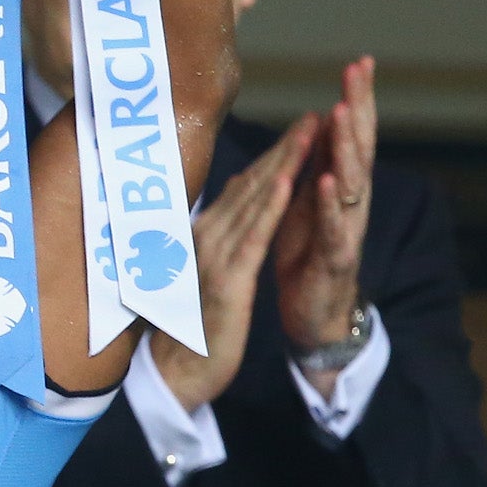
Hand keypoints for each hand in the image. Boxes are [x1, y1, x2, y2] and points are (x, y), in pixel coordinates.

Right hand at [152, 116, 315, 411]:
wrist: (175, 371)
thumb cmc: (187, 325)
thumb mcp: (202, 270)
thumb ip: (215, 232)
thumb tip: (228, 195)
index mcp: (202, 233)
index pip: (243, 187)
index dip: (274, 155)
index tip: (300, 128)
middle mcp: (205, 235)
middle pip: (251, 185)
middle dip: (285, 149)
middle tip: (312, 116)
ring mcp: (214, 255)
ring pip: (254, 202)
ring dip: (283, 164)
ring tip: (309, 134)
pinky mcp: (228, 280)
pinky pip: (253, 237)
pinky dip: (270, 208)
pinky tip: (287, 183)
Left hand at [272, 56, 377, 380]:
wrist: (316, 317)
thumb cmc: (309, 255)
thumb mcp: (308, 203)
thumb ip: (313, 166)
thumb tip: (315, 122)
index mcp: (340, 186)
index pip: (350, 135)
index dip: (356, 99)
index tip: (359, 61)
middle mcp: (350, 203)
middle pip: (359, 149)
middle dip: (359, 109)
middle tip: (357, 72)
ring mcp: (346, 230)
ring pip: (351, 183)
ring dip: (346, 147)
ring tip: (342, 112)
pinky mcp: (334, 260)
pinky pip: (335, 229)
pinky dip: (331, 204)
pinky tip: (328, 180)